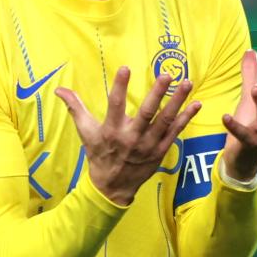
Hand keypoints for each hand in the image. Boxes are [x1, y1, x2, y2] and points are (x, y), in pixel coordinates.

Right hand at [55, 67, 202, 206]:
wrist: (113, 188)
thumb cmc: (99, 155)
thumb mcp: (86, 132)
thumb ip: (76, 108)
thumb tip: (60, 90)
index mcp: (112, 131)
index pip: (115, 105)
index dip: (121, 87)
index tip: (126, 68)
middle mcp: (131, 138)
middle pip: (147, 113)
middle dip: (158, 93)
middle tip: (167, 74)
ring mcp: (148, 145)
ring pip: (165, 121)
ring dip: (178, 101)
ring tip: (187, 83)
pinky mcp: (160, 151)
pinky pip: (175, 132)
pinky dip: (186, 118)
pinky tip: (196, 104)